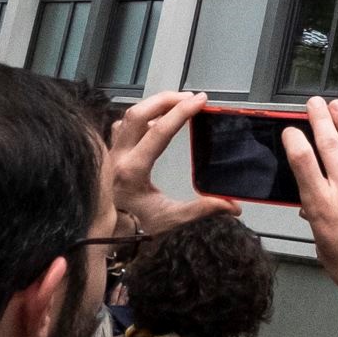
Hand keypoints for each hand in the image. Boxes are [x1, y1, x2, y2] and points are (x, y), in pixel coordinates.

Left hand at [107, 92, 239, 233]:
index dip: (182, 111)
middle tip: (189, 97)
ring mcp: (110, 155)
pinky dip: (139, 119)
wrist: (104, 239)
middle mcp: (117, 158)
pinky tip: (153, 122)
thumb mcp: (171, 219)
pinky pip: (121, 128)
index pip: (159, 130)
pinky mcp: (108, 157)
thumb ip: (203, 209)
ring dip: (151, 107)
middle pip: (138, 113)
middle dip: (165, 99)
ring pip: (126, 117)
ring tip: (174, 105)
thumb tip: (233, 206)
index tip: (200, 101)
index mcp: (133, 170)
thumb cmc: (134, 230)